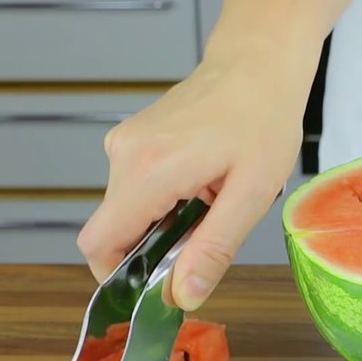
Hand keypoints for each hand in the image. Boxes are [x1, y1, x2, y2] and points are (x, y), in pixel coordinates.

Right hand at [77, 47, 313, 310]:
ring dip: (166, 223)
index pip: (98, 244)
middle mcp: (123, 155)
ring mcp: (124, 143)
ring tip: (213, 199)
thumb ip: (213, 249)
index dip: (120, 275)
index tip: (160, 284)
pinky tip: (204, 183)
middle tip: (207, 235)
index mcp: (147, 172)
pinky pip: (137, 188)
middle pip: (115, 231)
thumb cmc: (262, 120)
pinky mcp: (133, 138)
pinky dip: (166, 201)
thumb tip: (181, 297)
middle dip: (155, 249)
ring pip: (128, 211)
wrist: (258, 63)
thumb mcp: (251, 195)